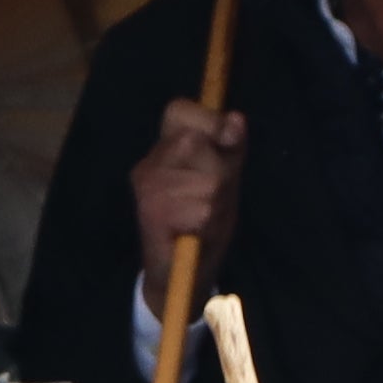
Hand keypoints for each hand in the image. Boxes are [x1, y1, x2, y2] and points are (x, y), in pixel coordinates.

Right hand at [129, 100, 246, 260]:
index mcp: (164, 149)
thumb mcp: (225, 178)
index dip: (208, 120)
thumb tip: (235, 118)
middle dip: (220, 172)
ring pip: (206, 180)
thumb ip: (231, 146)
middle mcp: (149, 163)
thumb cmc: (204, 223)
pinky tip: (195, 233)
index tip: (225, 142)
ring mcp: (148, 187)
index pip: (179, 109)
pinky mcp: (152, 213)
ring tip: (204, 219)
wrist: (184, 274)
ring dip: (216, 204)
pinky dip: (208, 225)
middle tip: (212, 199)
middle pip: (198, 142)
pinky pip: (201, 209)